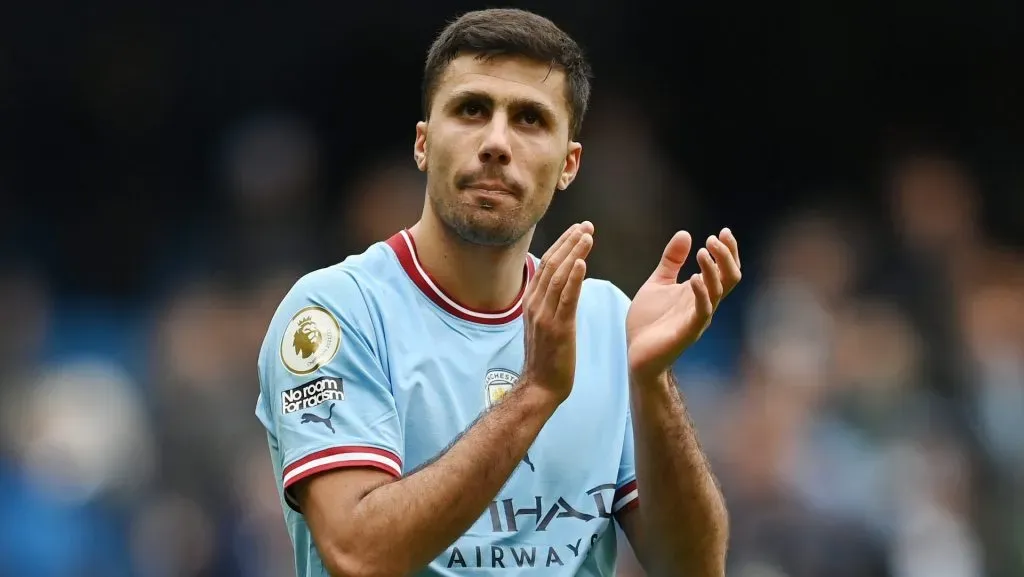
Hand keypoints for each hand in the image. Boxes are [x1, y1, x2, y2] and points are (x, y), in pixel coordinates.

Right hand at [521, 221, 593, 403]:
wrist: (540, 386)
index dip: (562, 244)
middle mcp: (534, 304)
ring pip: (559, 276)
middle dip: (570, 242)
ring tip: (587, 236)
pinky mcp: (558, 327)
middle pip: (552, 264)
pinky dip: (574, 278)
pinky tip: (583, 262)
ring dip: (574, 253)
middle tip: (586, 225)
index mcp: (531, 301)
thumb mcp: (542, 323)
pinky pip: (566, 298)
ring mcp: (544, 315)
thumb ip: (547, 302)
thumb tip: (558, 284)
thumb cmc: (546, 356)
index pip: (546, 264)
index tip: (577, 228)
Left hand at [626, 228, 740, 381]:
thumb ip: (672, 261)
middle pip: (730, 278)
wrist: (636, 354)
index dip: (728, 251)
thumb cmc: (649, 322)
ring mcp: (698, 318)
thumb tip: (686, 233)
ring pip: (718, 292)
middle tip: (714, 238)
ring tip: (703, 251)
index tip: (722, 231)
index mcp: (700, 292)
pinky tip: (693, 277)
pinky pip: (702, 311)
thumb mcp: (658, 283)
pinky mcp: (687, 332)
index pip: (725, 269)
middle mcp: (705, 304)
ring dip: (712, 269)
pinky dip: (701, 293)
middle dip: (727, 256)